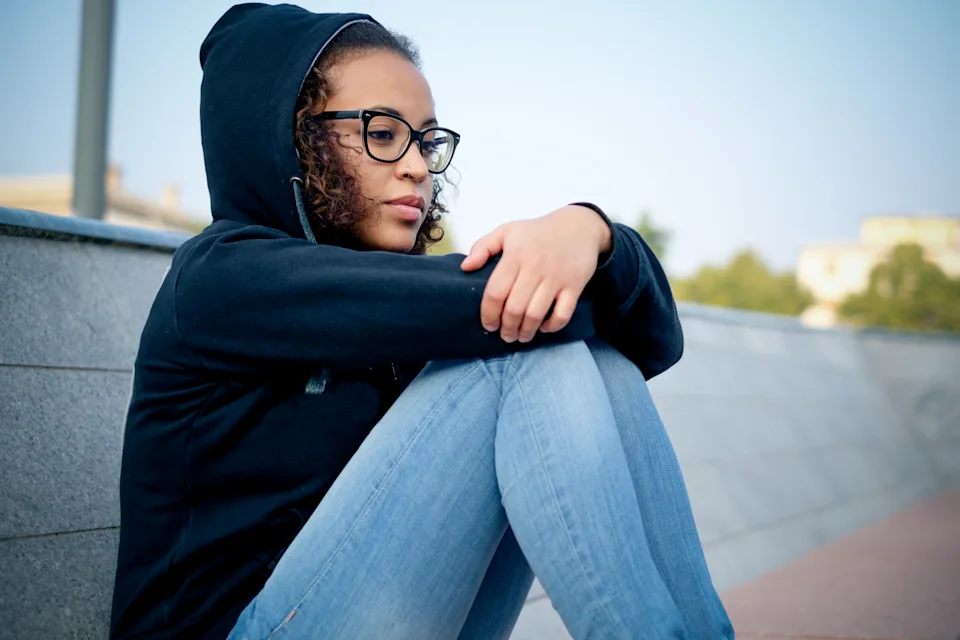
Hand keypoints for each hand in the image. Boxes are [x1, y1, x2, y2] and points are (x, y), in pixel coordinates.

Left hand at [461, 205, 612, 342]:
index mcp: (515, 255)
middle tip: (505, 335)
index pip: (496, 292)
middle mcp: (535, 267)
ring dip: (526, 331)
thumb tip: (465, 268)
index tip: (489, 325)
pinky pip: (563, 314)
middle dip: (507, 328)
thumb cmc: (538, 232)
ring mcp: (556, 278)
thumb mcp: (507, 231)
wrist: (579, 225)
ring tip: (521, 336)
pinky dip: (552, 326)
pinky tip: (544, 328)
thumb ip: (483, 247)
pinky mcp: (575, 285)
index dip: (489, 314)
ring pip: (536, 314)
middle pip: (515, 309)